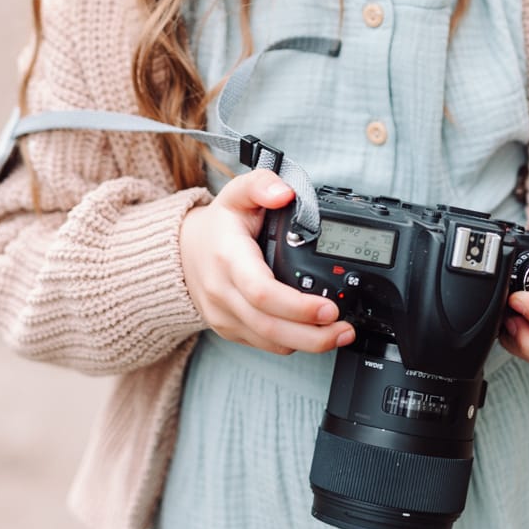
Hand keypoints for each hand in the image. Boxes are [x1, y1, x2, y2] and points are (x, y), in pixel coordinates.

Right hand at [179, 171, 355, 355]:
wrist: (184, 252)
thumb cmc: (218, 225)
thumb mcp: (237, 193)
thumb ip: (262, 184)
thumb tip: (285, 193)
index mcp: (228, 258)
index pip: (262, 292)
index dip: (297, 306)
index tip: (329, 307)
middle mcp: (223, 292)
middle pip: (270, 326)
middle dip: (312, 335)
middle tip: (344, 329)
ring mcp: (224, 315)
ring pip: (268, 341)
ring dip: (308, 343)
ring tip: (340, 334)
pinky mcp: (229, 330)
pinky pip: (263, 344)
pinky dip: (292, 343)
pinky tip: (314, 334)